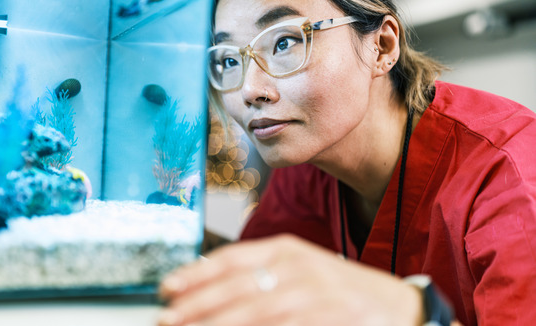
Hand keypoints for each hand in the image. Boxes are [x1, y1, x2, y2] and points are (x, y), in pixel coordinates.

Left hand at [158, 234, 421, 325]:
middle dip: (196, 306)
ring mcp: (317, 293)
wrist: (402, 309)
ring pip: (256, 310)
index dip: (196, 274)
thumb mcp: (299, 273)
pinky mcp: (334, 315)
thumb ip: (258, 276)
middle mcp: (298, 266)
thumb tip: (205, 288)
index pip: (231, 258)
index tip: (165, 289)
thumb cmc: (340, 293)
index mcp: (286, 250)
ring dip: (219, 324)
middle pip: (237, 286)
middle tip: (166, 320)